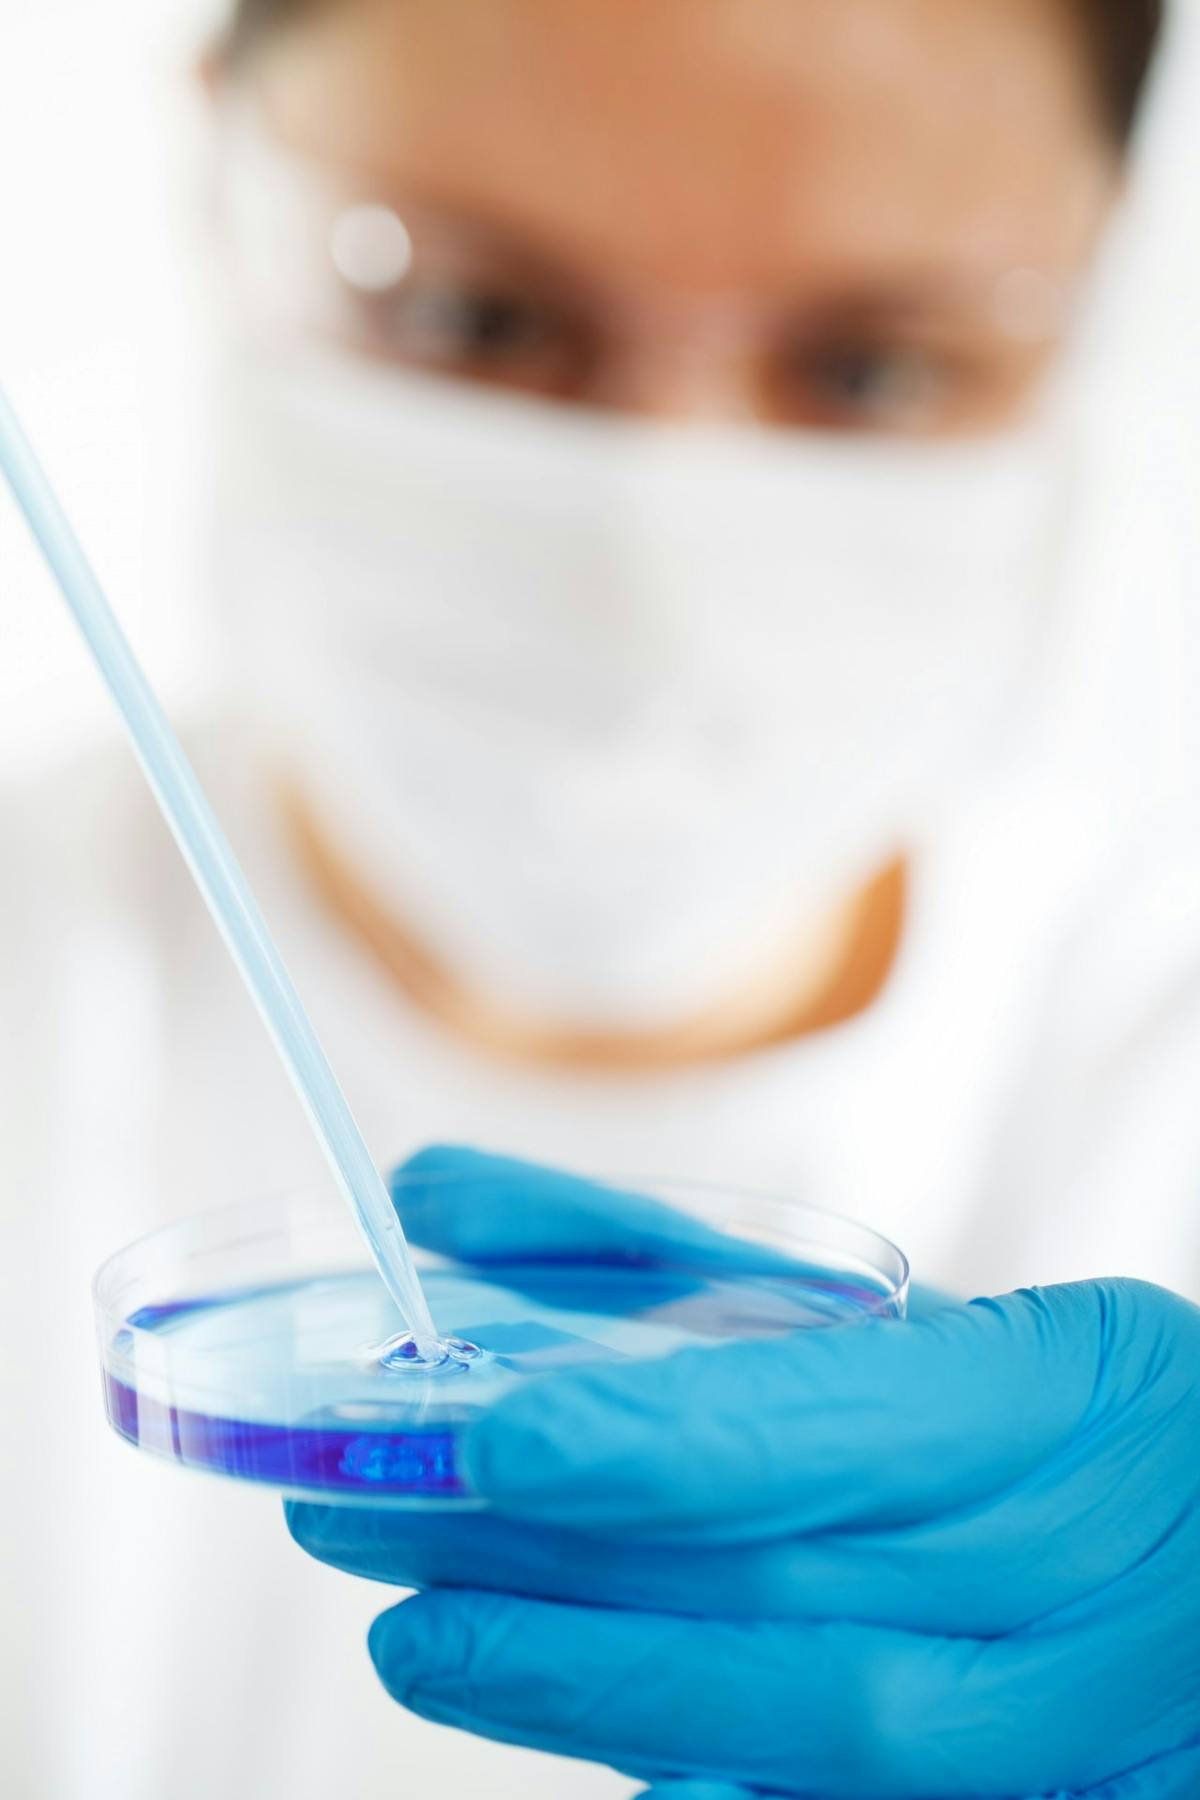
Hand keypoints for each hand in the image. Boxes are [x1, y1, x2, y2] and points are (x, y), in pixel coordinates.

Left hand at [289, 1148, 1199, 1797]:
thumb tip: (445, 1200)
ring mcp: (1064, 1728)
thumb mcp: (937, 1316)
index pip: (838, 1430)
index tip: (489, 1434)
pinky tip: (573, 1718)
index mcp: (1069, 1396)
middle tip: (365, 1529)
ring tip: (421, 1640)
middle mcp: (1074, 1576)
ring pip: (809, 1731)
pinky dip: (693, 1759)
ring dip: (590, 1686)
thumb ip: (690, 1268)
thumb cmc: (1070, 1413)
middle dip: (559, 1575)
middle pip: (787, 1598)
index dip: (659, 1445)